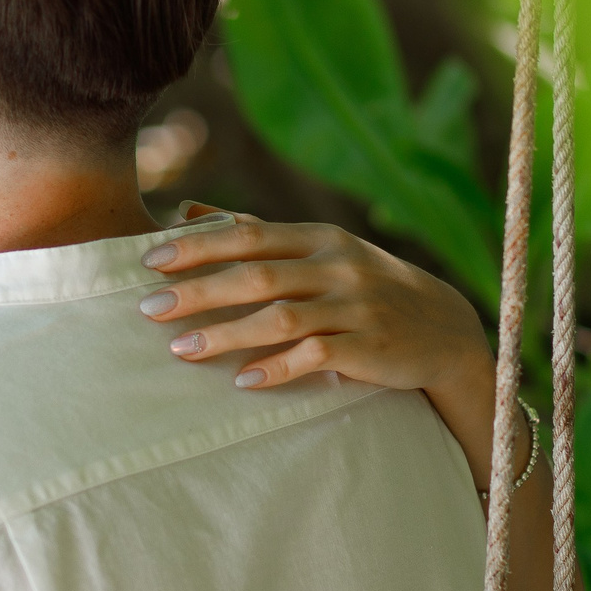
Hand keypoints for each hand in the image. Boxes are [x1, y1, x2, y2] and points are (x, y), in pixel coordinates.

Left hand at [139, 206, 489, 393]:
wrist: (441, 328)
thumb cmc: (365, 286)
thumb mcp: (320, 248)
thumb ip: (254, 231)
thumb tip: (186, 209)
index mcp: (318, 237)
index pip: (249, 235)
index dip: (198, 246)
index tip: (150, 260)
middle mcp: (336, 267)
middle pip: (257, 276)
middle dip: (198, 292)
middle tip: (149, 309)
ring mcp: (353, 307)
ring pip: (281, 318)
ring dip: (227, 334)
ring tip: (182, 350)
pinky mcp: (367, 347)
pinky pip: (316, 357)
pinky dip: (278, 368)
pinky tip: (244, 380)